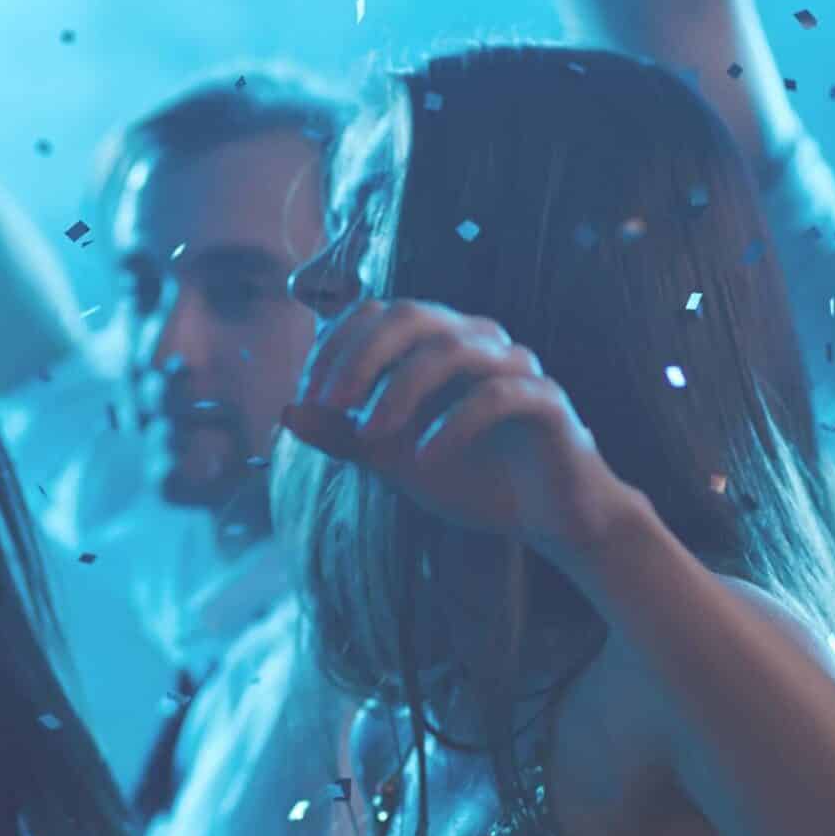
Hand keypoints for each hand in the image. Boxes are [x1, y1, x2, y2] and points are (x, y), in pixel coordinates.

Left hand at [280, 299, 637, 552]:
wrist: (549, 521)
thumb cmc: (471, 479)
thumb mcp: (393, 462)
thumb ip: (343, 436)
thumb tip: (285, 413)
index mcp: (438, 343)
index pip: (377, 314)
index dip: (336, 348)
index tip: (309, 398)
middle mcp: (477, 342)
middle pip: (412, 316)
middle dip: (361, 356)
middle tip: (329, 403)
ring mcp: (515, 367)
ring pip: (451, 349)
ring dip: (400, 390)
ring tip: (372, 437)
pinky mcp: (547, 403)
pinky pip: (496, 395)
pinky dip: (452, 423)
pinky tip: (424, 457)